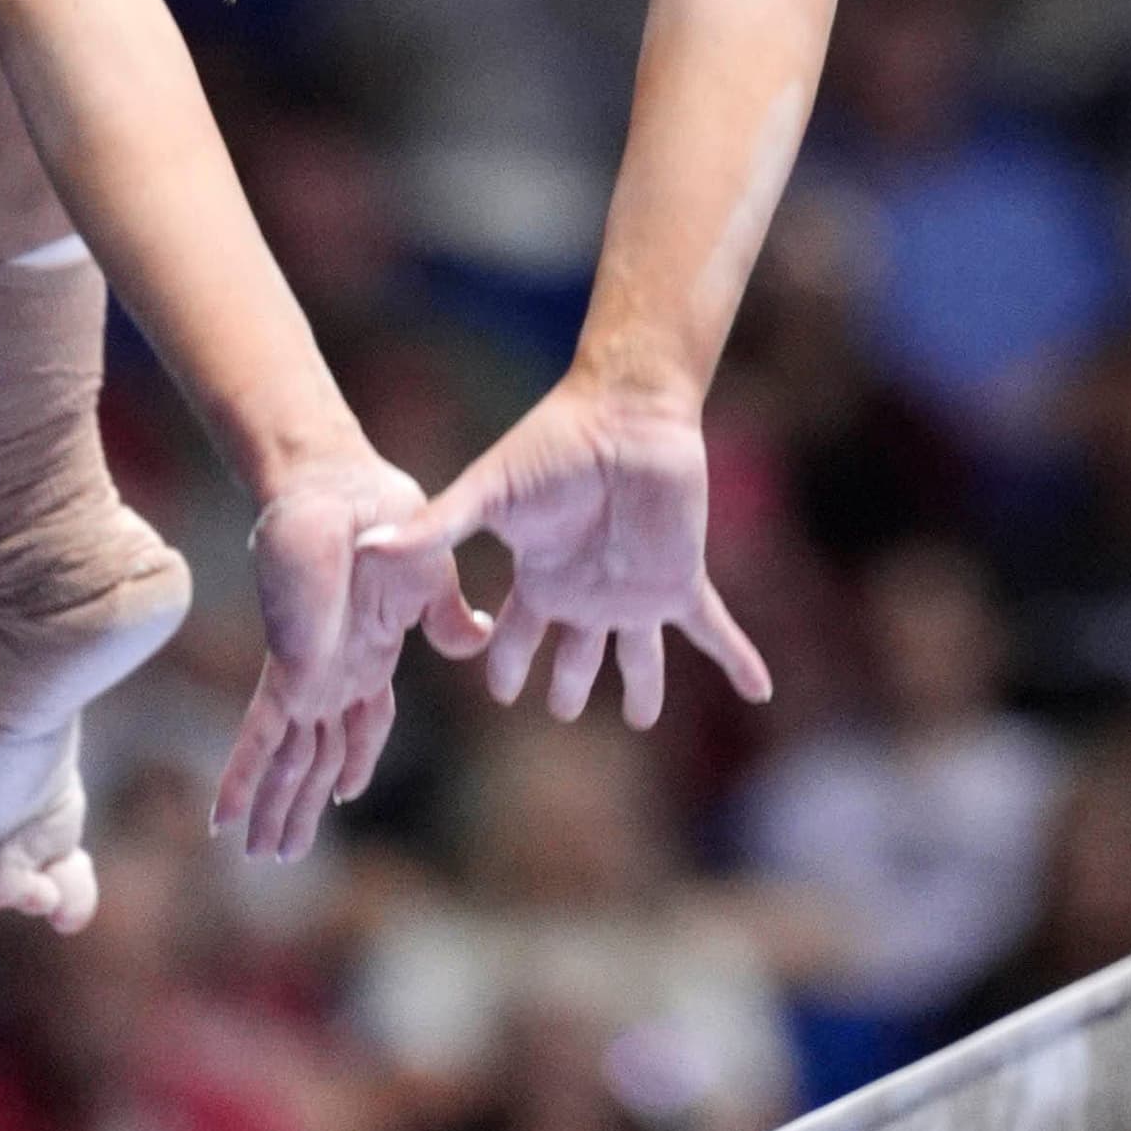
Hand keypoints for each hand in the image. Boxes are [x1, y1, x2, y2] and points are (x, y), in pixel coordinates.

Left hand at [213, 445, 489, 861]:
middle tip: (281, 854)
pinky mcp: (287, 671)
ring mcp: (308, 676)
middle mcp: (334, 674)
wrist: (341, 487)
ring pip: (290, 762)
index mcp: (370, 654)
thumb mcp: (430, 575)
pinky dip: (242, 781)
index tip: (343, 794)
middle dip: (301, 806)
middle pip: (319, 757)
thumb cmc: (384, 515)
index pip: (364, 724)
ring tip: (259, 855)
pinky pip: (260, 737)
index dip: (355, 762)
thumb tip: (478, 639)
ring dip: (276, 810)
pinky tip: (222, 821)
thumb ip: (446, 617)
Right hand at [396, 374, 774, 728]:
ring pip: (640, 656)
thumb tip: (368, 548)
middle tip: (561, 711)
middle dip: (568, 686)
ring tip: (643, 718)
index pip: (514, 636)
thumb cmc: (551, 445)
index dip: (505, 665)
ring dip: (644, 687)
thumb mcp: (487, 493)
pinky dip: (738, 660)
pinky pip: (712, 630)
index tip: (499, 692)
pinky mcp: (681, 581)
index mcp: (540, 578)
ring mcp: (635, 591)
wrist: (623, 413)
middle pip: (574, 656)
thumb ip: (436, 530)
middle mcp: (586, 593)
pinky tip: (762, 689)